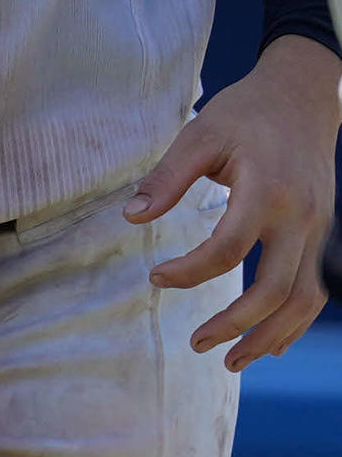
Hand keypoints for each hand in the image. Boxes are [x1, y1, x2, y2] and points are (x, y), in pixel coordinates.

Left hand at [124, 33, 340, 368]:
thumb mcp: (200, 133)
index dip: (189, 272)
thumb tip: (133, 218)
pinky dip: (294, 323)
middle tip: (196, 344)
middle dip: (234, 326)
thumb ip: (167, 177)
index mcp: (267, 189)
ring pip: (304, 301)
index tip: (156, 276)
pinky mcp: (322, 235)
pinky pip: (316, 290)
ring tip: (231, 361)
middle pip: (275, 290)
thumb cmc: (246, 113)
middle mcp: (300, 216)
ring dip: (269, 337)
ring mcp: (318, 229)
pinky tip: (268, 345)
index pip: (228, 249)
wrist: (304, 95)